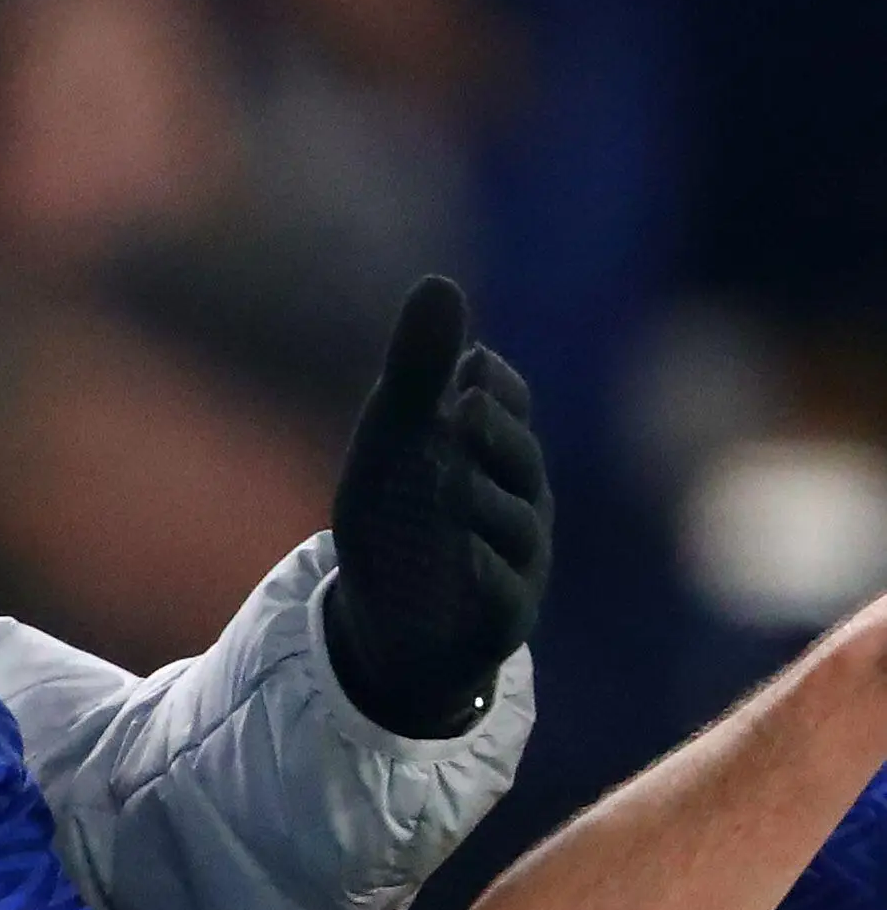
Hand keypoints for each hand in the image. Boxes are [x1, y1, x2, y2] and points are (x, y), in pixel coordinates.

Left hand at [324, 275, 552, 735]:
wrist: (390, 628)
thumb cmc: (400, 522)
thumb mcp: (394, 444)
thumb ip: (417, 372)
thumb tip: (440, 282)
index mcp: (495, 452)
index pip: (506, 405)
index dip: (495, 385)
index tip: (471, 362)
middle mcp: (518, 501)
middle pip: (517, 462)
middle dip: (494, 435)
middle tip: (467, 404)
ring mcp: (517, 562)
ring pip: (512, 526)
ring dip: (481, 502)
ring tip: (449, 480)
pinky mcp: (501, 619)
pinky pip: (504, 597)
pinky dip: (487, 577)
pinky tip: (465, 561)